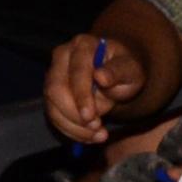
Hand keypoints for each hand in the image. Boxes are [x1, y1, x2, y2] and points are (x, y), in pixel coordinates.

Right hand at [45, 32, 147, 146]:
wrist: (117, 74)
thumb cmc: (125, 69)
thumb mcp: (131, 70)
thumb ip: (118, 72)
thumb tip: (100, 77)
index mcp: (83, 45)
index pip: (76, 71)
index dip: (81, 95)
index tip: (91, 117)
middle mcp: (62, 56)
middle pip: (55, 88)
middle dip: (74, 114)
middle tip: (96, 128)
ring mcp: (53, 74)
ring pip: (52, 105)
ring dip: (72, 126)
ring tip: (97, 135)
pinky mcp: (51, 93)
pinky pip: (53, 115)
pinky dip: (70, 130)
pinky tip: (88, 136)